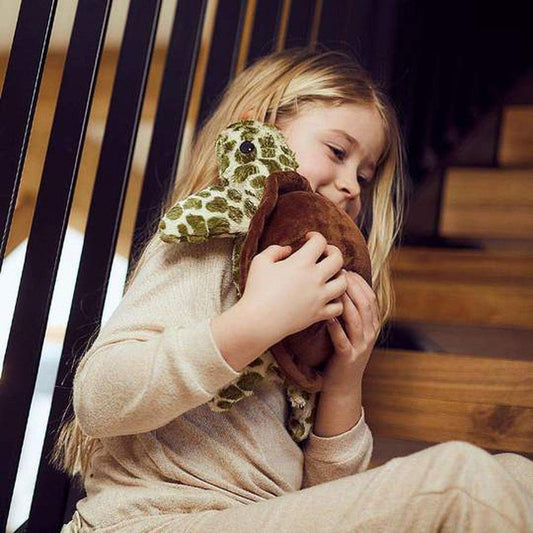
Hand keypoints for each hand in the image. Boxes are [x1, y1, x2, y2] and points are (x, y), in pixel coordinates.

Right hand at [239, 231, 346, 344]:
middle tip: (325, 253)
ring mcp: (319, 297)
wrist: (258, 321)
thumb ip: (275, 250)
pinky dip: (337, 301)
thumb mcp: (260, 262)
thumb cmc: (256, 290)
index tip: (308, 238)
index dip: (315, 236)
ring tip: (330, 276)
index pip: (319, 241)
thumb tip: (288, 249)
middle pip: (338, 259)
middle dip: (333, 251)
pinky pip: (339, 307)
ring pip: (344, 283)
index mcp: (301, 263)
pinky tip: (328, 297)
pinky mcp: (318, 314)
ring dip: (339, 276)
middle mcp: (315, 278)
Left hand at [321, 270, 380, 396]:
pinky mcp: (347, 357)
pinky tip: (327, 316)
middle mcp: (370, 333)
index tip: (344, 269)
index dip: (358, 281)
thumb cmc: (342, 351)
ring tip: (333, 289)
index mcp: (372, 324)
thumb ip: (351, 310)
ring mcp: (360, 346)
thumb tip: (339, 284)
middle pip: (365, 304)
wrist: (343, 384)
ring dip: (345, 302)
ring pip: (356, 319)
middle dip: (352, 286)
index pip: (370, 296)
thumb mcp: (352, 330)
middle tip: (337, 273)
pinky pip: (342, 339)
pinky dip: (335, 327)